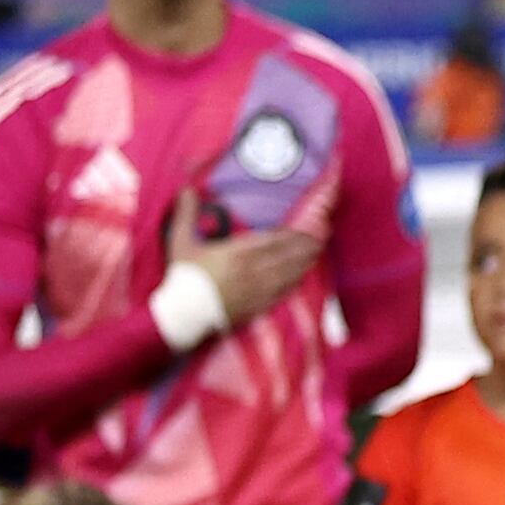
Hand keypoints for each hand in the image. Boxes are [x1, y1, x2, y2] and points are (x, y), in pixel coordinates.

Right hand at [168, 191, 325, 328]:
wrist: (183, 315)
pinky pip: (283, 292)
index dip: (293, 234)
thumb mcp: (181, 242)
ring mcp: (257, 290)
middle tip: (322, 236)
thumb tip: (186, 189)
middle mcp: (252, 270)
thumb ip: (186, 214)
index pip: (273, 240)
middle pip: (287, 256)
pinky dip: (296, 282)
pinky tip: (303, 276)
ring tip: (319, 252)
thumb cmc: (182, 278)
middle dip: (306, 245)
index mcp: (237, 253)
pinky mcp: (257, 306)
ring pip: (289, 273)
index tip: (307, 226)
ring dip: (305, 262)